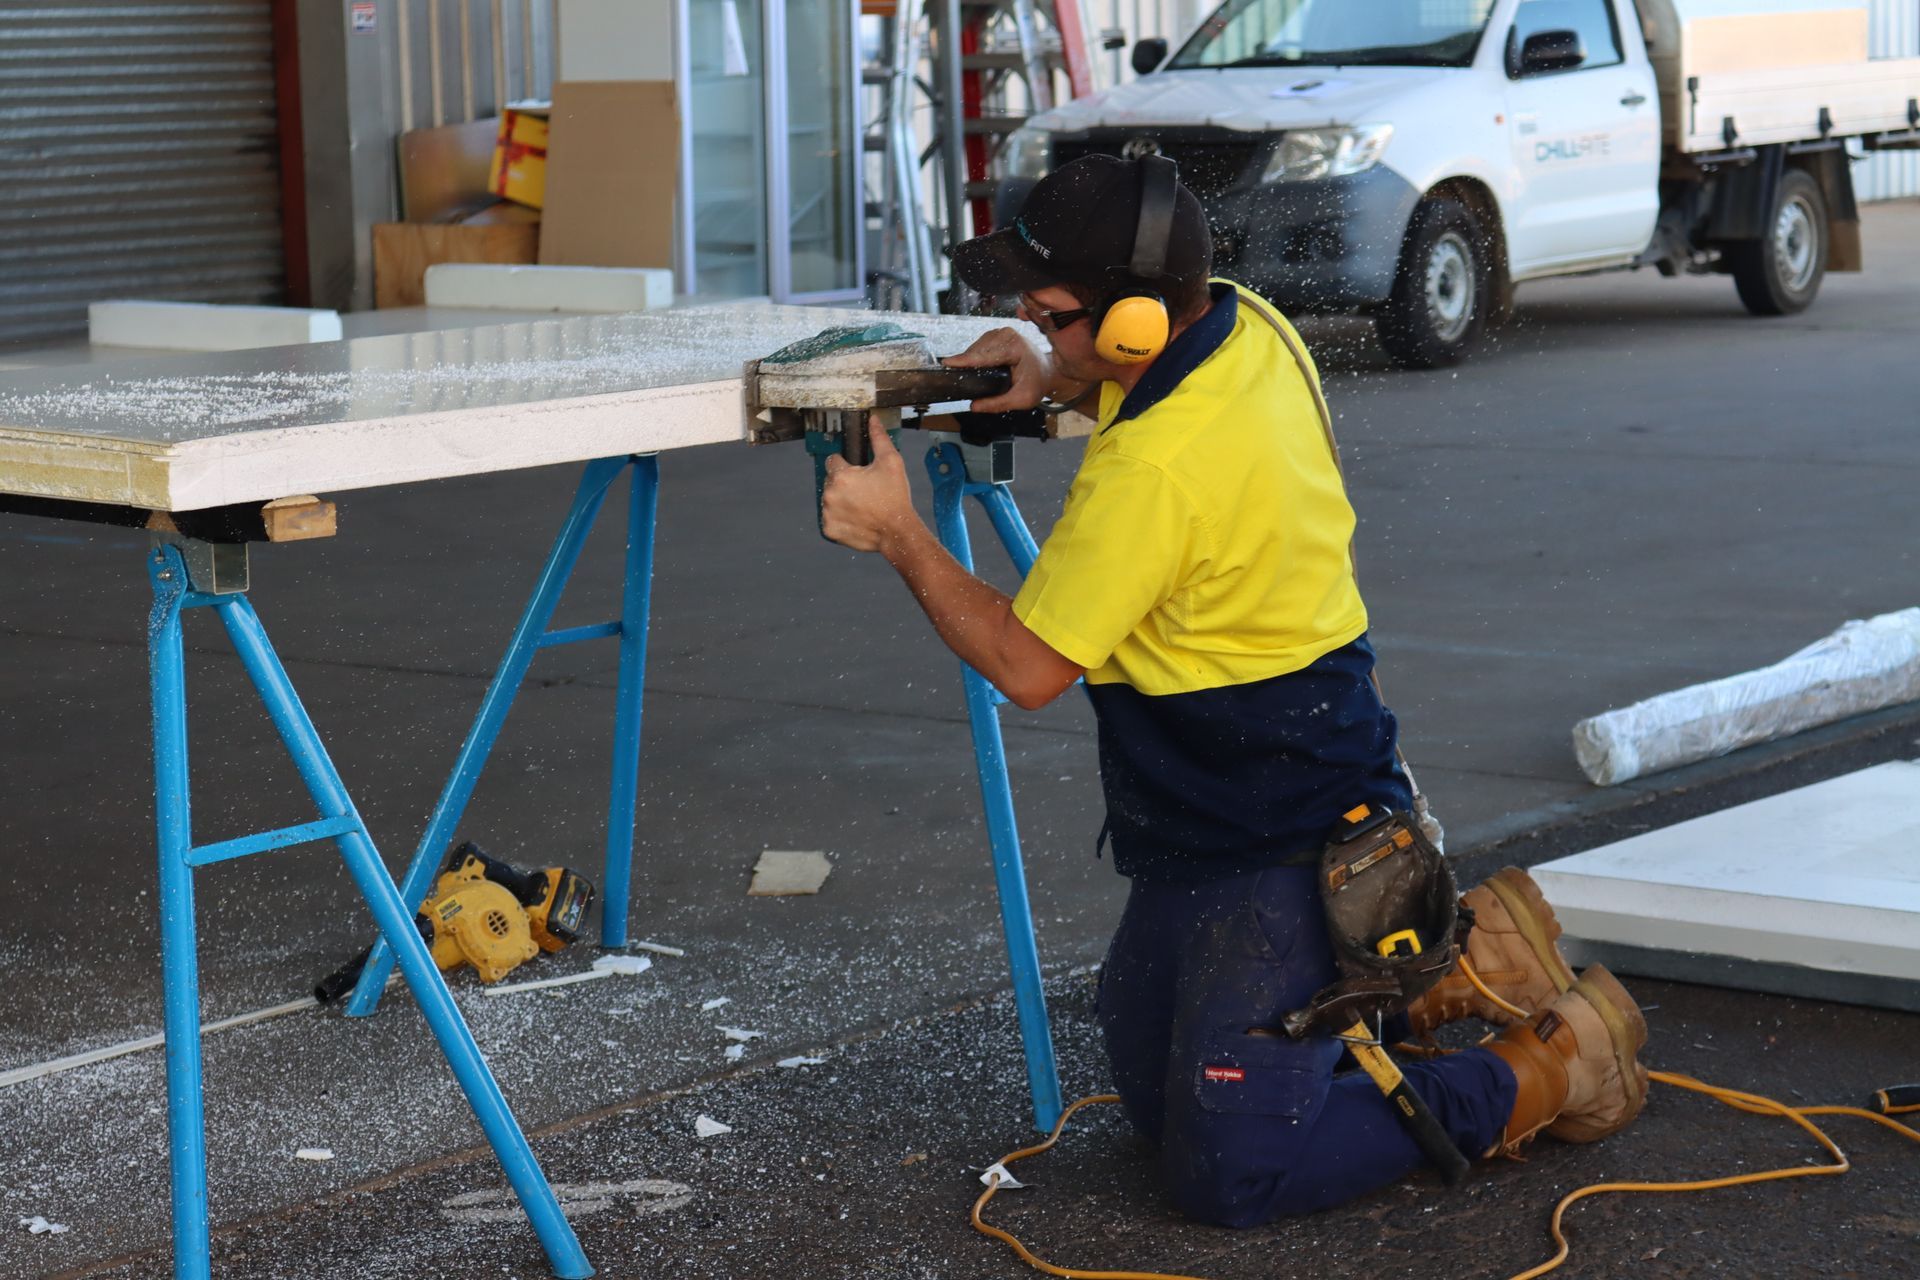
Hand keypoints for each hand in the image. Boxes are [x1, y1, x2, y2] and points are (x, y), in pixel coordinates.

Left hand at [821, 417, 921, 554]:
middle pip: (830, 481)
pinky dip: (840, 518)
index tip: (858, 473)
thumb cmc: (895, 498)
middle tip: (864, 491)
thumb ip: (878, 439)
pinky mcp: (829, 530)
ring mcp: (827, 514)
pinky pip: (830, 519)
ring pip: (829, 500)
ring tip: (862, 506)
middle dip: (844, 483)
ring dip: (840, 500)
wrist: (897, 531)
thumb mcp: (891, 463)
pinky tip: (856, 518)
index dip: (846, 465)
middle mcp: (830, 495)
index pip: (833, 461)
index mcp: (841, 476)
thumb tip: (873, 421)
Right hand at [942, 327, 1054, 411]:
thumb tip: (974, 406)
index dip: (965, 360)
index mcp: (1015, 348)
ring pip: (976, 347)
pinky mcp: (997, 334)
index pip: (985, 355)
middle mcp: (1007, 335)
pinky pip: (979, 345)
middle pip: (977, 351)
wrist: (1047, 371)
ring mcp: (1001, 332)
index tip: (947, 363)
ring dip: (971, 360)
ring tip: (974, 375)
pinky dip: (975, 356)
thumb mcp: (1022, 399)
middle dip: (969, 365)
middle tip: (967, 381)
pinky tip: (978, 367)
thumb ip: (998, 404)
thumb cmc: (1036, 383)